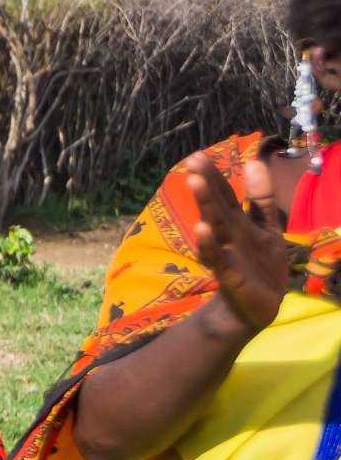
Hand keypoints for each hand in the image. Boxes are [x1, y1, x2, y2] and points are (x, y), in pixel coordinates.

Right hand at [185, 151, 292, 335]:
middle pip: (217, 205)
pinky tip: (201, 228)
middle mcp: (228, 233)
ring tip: (195, 182)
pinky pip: (217, 257)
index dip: (215, 175)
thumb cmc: (260, 263)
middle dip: (206, 183)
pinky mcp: (228, 274)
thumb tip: (255, 161)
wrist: (260, 305)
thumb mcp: (266, 226)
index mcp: (238, 221)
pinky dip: (208, 244)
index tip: (198, 155)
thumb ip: (260, 198)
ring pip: (215, 225)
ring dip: (205, 204)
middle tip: (192, 160)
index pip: (225, 194)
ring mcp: (226, 252)